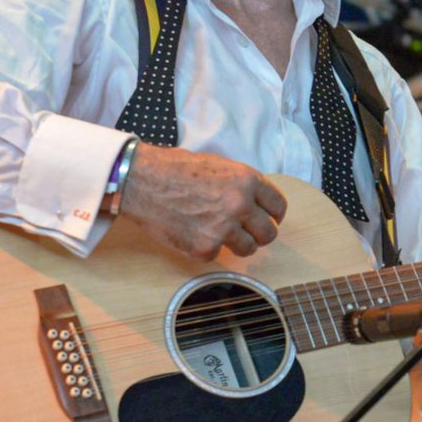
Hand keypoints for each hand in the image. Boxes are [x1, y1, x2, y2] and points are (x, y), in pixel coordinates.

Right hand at [118, 145, 286, 260]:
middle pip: (269, 233)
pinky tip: (193, 232)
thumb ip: (242, 185)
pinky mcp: (204, 248)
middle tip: (248, 233)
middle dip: (260, 234)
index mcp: (247, 181)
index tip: (268, 219)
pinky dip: (208, 248)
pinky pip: (218, 255)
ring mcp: (223, 229)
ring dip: (238, 244)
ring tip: (221, 234)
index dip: (274, 214)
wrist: (142, 181)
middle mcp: (240, 205)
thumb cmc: (176, 169)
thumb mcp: (219, 165)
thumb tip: (256, 202)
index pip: (278, 206)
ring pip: (248, 249)